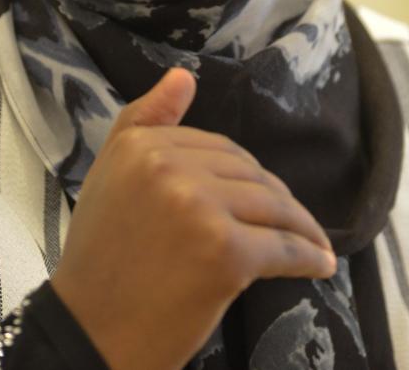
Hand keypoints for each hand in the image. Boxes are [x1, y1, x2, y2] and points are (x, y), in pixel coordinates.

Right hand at [50, 68, 335, 369]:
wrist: (88, 333)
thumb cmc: (99, 262)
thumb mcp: (109, 177)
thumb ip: (144, 121)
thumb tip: (184, 75)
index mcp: (140, 145)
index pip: (216, 147)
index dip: (241, 174)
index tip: (256, 197)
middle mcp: (168, 167)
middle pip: (247, 173)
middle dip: (273, 199)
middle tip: (290, 224)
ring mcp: (199, 208)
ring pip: (272, 206)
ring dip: (300, 227)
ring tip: (313, 244)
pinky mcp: (225, 252)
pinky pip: (284, 247)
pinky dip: (308, 257)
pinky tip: (320, 265)